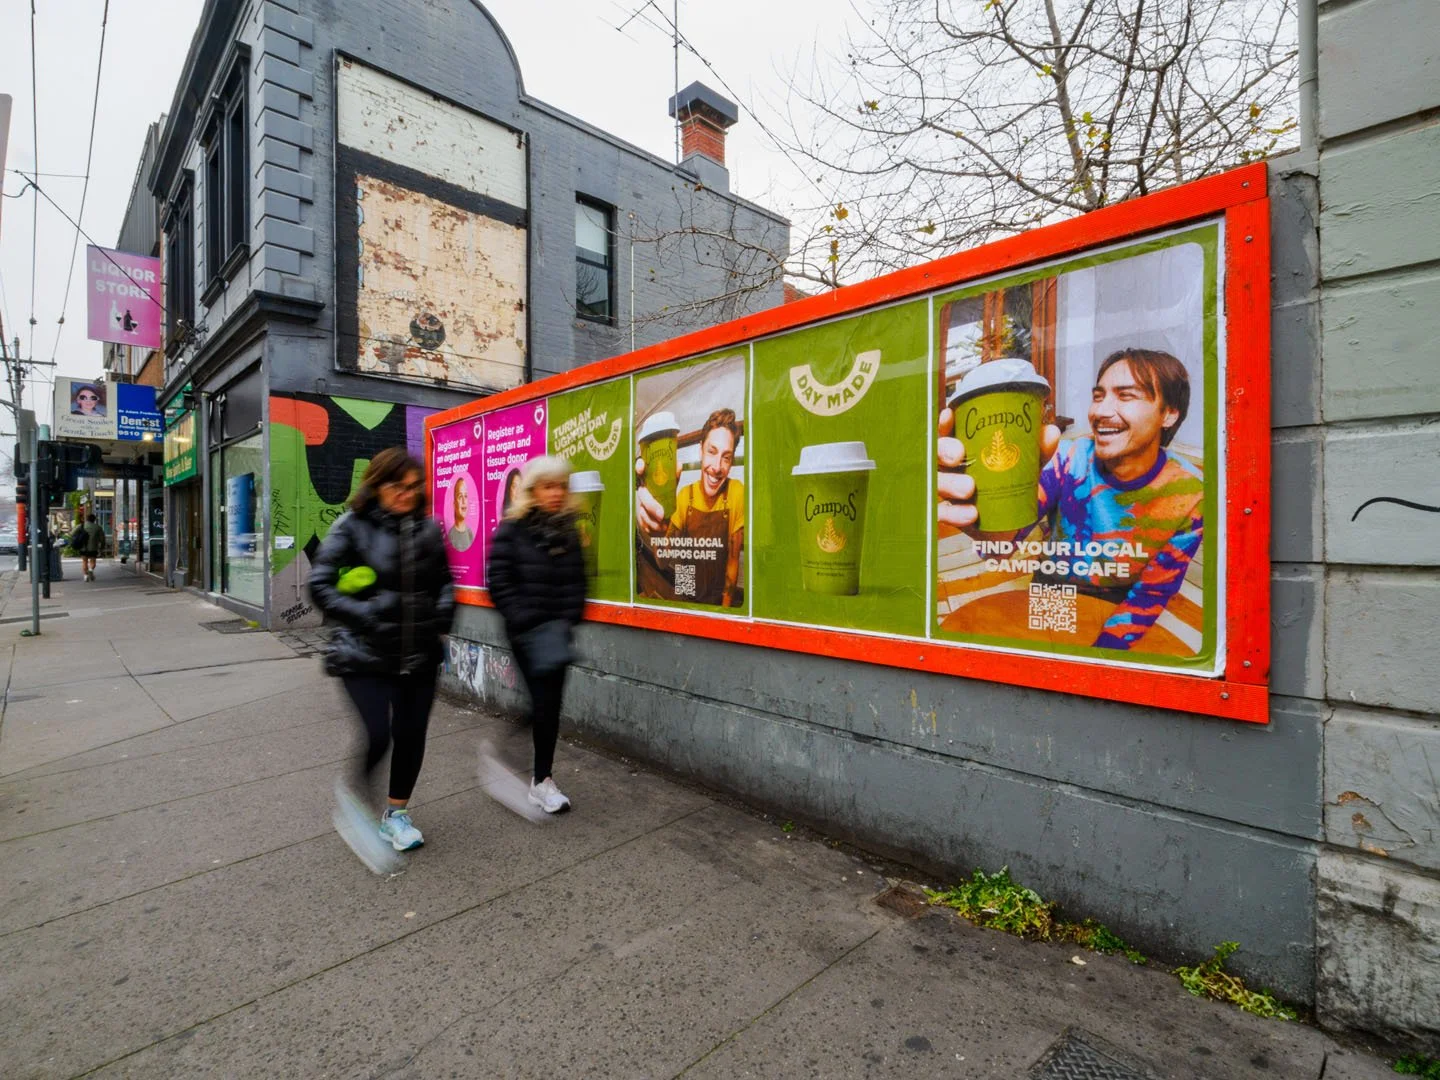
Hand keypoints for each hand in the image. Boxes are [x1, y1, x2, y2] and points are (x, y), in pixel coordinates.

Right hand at [634, 457, 667, 534]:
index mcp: (648, 481)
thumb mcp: (671, 486)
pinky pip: (643, 522)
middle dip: (651, 506)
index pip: (640, 470)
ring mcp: (640, 504)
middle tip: (661, 515)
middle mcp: (643, 491)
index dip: (639, 467)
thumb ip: (674, 476)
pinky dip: (652, 527)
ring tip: (663, 526)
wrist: (666, 516)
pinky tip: (659, 529)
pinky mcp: (641, 517)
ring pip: (642, 511)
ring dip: (652, 520)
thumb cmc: (667, 497)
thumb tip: (679, 465)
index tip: (641, 468)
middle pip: (642, 496)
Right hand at [937, 407, 1059, 529]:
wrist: (1006, 521)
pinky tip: (971, 514)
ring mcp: (944, 490)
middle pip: (934, 453)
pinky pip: (942, 513)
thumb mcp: (1022, 464)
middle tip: (959, 456)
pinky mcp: (947, 514)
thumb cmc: (1007, 482)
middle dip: (943, 450)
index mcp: (960, 447)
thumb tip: (1050, 432)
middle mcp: (946, 466)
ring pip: (935, 482)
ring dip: (950, 484)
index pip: (945, 430)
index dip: (943, 422)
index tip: (949, 415)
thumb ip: (1034, 450)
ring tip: (969, 489)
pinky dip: (955, 514)